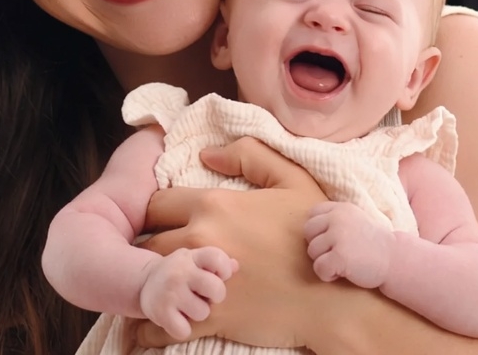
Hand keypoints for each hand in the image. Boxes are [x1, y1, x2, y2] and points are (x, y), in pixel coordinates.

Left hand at [137, 137, 327, 348]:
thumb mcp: (291, 179)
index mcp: (214, 206)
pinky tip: (157, 316)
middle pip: (146, 241)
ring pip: (149, 280)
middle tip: (153, 250)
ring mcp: (201, 282)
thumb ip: (248, 155)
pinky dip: (151, 322)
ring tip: (154, 281)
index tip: (160, 218)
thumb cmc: (312, 235)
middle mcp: (199, 241)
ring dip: (147, 279)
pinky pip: (159, 323)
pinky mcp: (207, 319)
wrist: (332, 298)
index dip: (154, 209)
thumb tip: (206, 154)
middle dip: (146, 245)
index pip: (156, 203)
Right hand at [139, 246, 237, 340]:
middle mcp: (181, 272)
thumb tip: (236, 266)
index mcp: (192, 256)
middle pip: (216, 289)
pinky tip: (177, 318)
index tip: (219, 275)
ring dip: (198, 313)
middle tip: (206, 296)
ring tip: (189, 306)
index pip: (217, 258)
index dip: (224, 269)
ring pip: (203, 313)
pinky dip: (183, 329)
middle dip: (216, 296)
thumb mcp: (196, 260)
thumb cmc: (180, 271)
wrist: (145, 281)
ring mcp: (170, 292)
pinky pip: (185, 331)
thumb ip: (216, 262)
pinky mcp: (161, 313)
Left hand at [304, 201, 392, 288]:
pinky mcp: (340, 256)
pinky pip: (319, 268)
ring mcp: (338, 236)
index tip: (332, 241)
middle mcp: (337, 218)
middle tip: (336, 253)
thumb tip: (310, 227)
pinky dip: (327, 275)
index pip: (312, 214)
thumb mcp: (354, 219)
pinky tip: (341, 273)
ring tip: (342, 263)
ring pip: (312, 251)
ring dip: (324, 262)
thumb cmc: (372, 243)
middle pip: (308, 232)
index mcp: (340, 208)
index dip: (318, 231)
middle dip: (318, 246)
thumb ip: (335, 218)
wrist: (394, 259)